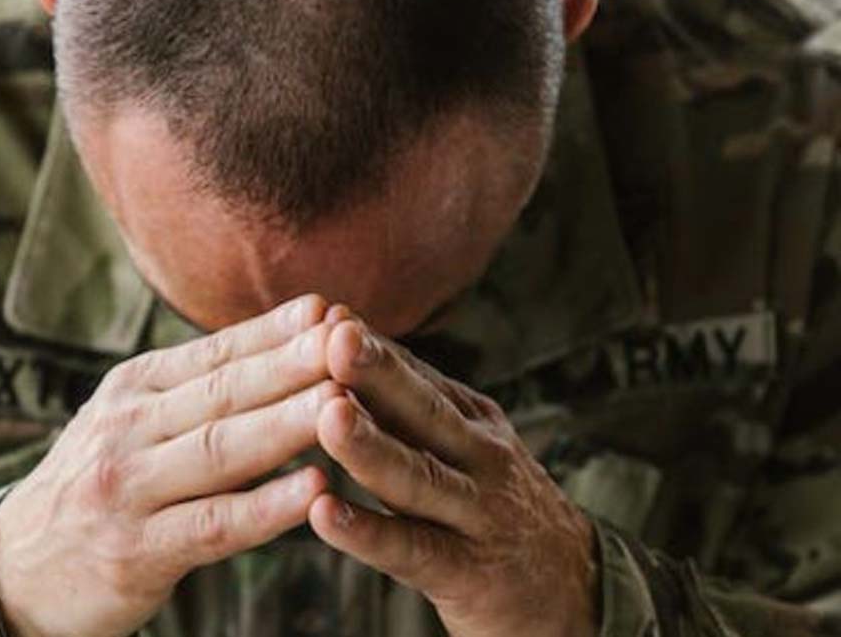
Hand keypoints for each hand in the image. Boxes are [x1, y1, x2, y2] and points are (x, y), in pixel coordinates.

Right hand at [0, 295, 339, 636]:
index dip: (274, 331)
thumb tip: (285, 346)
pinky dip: (266, 506)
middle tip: (350, 340)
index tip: (330, 308)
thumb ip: (199, 391)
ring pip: (221, 450)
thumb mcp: (134, 420)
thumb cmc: (103, 481)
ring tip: (342, 402)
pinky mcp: (138, 551)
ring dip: (286, 424)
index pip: (215, 353)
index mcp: (135, 389)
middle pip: (224, 392)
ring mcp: (130, 489)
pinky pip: (213, 524)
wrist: (18, 566)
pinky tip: (314, 491)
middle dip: (291, 364)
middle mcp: (129, 428)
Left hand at [309, 319, 598, 636]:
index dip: (374, 347)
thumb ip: (410, 405)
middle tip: (336, 337)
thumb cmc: (492, 501)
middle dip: (379, 373)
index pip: (418, 376)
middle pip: (424, 411)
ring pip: (417, 476)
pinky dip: (368, 532)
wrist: (572, 582)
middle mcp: (479, 456)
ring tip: (328, 416)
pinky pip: (412, 549)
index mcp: (470, 419)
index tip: (326, 313)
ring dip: (370, 447)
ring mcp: (476, 512)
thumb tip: (342, 340)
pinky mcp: (467, 571)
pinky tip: (324, 513)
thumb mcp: (465, 443)